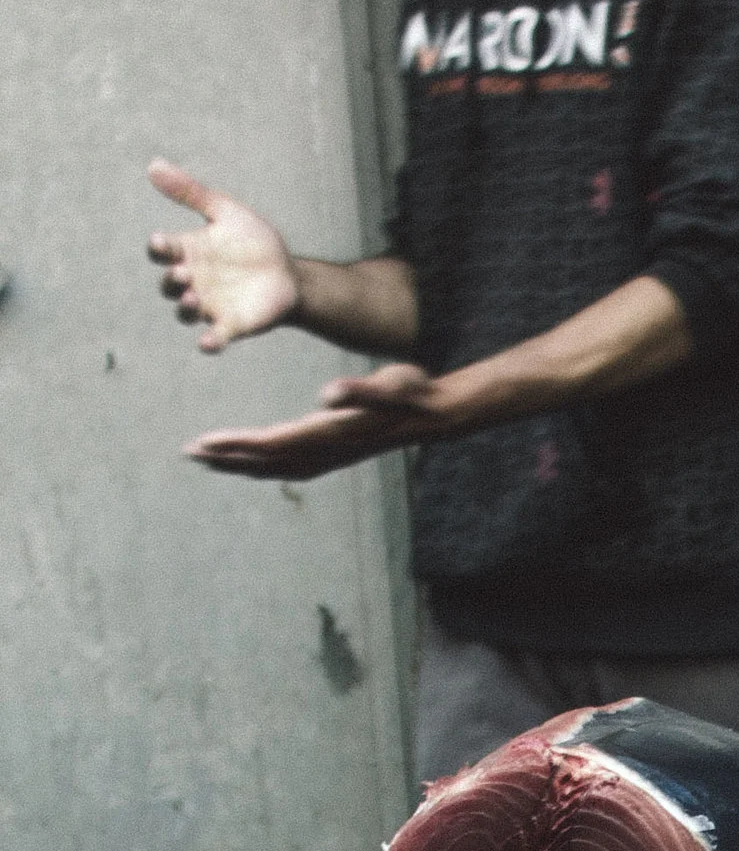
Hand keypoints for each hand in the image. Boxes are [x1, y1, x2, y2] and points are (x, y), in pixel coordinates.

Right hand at [147, 159, 300, 350]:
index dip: (158, 249)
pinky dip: (209, 342)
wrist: (289, 272)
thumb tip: (153, 165)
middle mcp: (193, 280)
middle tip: (182, 272)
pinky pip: (214, 337)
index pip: (162, 252)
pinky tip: (207, 343)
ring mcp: (210, 305)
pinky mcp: (231, 325)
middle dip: (171, 281)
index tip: (161, 243)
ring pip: (184, 313)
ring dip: (184, 308)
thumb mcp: (225, 211)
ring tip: (194, 298)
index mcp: (189, 252)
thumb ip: (191, 192)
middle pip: (168, 286)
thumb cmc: (254, 241)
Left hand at [185, 361, 449, 481]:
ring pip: (276, 467)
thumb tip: (328, 395)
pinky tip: (252, 463)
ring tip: (209, 460)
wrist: (436, 414)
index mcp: (329, 433)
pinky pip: (291, 465)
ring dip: (242, 465)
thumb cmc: (412, 392)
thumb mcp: (391, 383)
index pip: (271, 443)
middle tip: (189, 454)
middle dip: (227, 458)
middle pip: (266, 460)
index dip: (235, 445)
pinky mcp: (335, 453)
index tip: (203, 443)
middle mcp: (327, 450)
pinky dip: (265, 466)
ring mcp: (331, 456)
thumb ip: (360, 390)